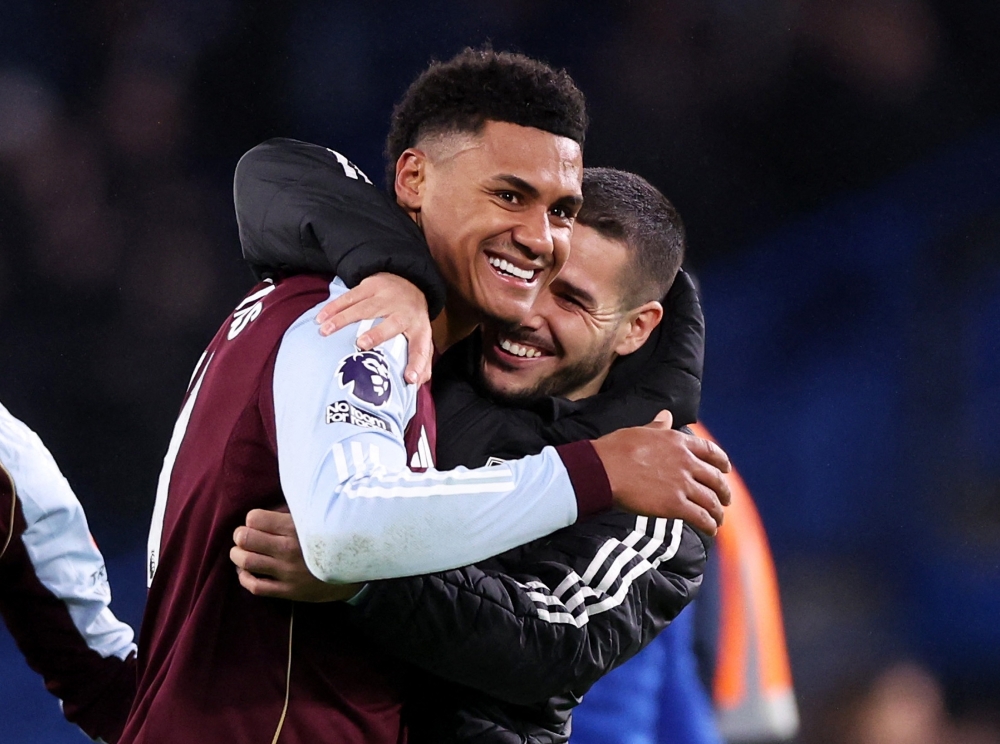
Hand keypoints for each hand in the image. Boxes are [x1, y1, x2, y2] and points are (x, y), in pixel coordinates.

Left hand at [230, 508, 361, 601]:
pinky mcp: (288, 591)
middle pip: (245, 538)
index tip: (256, 523)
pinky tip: (246, 572)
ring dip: (238, 555)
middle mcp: (288, 549)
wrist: (353, 572)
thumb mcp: (316, 520)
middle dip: (240, 535)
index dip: (252, 519)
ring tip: (241, 552)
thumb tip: (270, 510)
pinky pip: (255, 586)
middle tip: (244, 536)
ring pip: (246, 561)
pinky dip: (244, 578)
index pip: (254, 518)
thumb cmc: (332, 540)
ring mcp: (287, 572)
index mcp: (295, 527)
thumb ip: (292, 514)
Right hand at [315, 273, 432, 385]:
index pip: (420, 349)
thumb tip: (413, 386)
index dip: (416, 365)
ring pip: (363, 308)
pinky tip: (321, 318)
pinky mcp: (371, 287)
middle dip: (377, 334)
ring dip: (342, 319)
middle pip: (392, 324)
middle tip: (362, 344)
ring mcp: (386, 298)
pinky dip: (333, 307)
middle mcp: (404, 312)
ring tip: (325, 332)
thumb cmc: (411, 321)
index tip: (409, 379)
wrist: (410, 284)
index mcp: (418, 329)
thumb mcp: (422, 339)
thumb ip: (421, 364)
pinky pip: (350, 297)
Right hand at [591, 410, 731, 534]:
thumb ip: (658, 426)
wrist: (604, 470)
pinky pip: (700, 516)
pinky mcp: (675, 505)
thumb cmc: (616, 449)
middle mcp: (686, 462)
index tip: (726, 469)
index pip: (710, 451)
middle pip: (715, 478)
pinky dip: (709, 524)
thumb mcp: (641, 430)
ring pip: (711, 500)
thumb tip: (666, 414)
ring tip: (718, 519)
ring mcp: (682, 484)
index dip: (722, 462)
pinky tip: (710, 530)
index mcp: (679, 442)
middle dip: (724, 491)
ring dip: (718, 512)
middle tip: (726, 499)